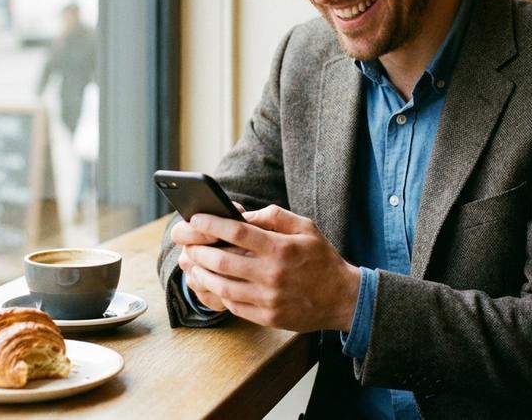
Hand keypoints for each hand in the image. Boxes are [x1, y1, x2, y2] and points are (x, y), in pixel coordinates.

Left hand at [184, 205, 360, 332]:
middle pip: (223, 261)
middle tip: (188, 244)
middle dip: (200, 250)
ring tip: (194, 264)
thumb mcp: (306, 227)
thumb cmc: (322, 258)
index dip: (212, 223)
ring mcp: (269, 299)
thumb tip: (244, 214)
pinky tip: (213, 283)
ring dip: (203, 274)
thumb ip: (275, 216)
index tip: (196, 217)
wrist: (343, 298)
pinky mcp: (268, 318)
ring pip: (223, 286)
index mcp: (281, 248)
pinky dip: (218, 293)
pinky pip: (234, 305)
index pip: (237, 232)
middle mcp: (273, 274)